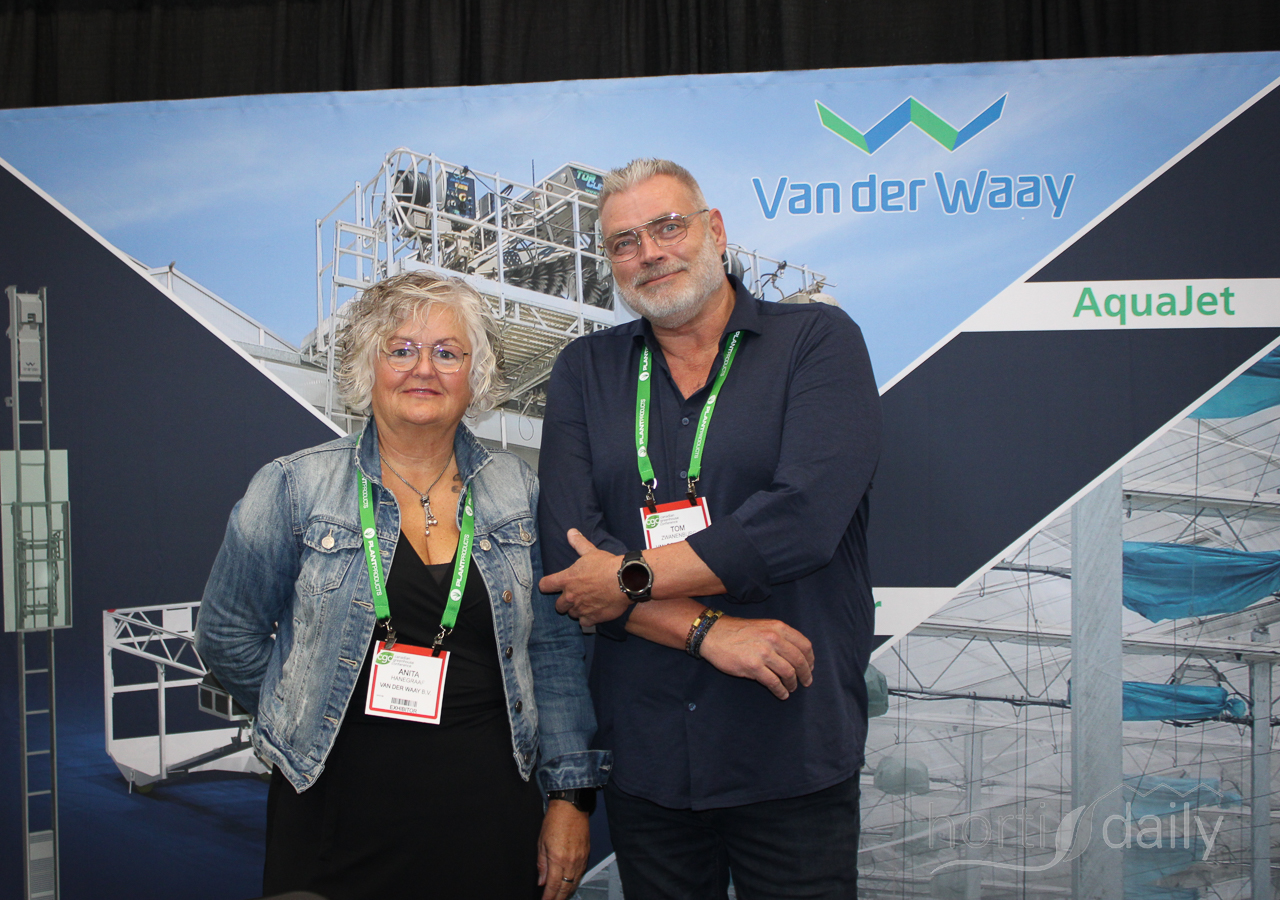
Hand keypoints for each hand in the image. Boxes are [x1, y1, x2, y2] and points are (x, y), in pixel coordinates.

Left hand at [538, 799, 589, 898]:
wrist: (571, 807)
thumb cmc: (555, 821)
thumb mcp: (541, 842)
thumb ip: (541, 864)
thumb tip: (541, 881)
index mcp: (557, 858)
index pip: (553, 886)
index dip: (549, 897)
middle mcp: (570, 861)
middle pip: (565, 888)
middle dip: (558, 898)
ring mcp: (580, 859)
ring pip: (574, 883)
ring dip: (567, 892)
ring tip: (560, 898)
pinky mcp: (586, 855)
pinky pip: (581, 873)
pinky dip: (575, 882)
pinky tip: (570, 885)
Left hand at [539, 529, 632, 625]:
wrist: (625, 580)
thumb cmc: (607, 565)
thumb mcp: (591, 551)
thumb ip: (579, 543)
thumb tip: (571, 532)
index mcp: (566, 579)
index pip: (545, 585)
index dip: (546, 585)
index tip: (549, 585)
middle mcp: (570, 596)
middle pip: (558, 605)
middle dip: (564, 602)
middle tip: (574, 596)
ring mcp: (581, 608)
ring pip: (572, 614)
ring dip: (576, 610)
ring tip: (585, 604)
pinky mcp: (592, 618)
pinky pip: (584, 623)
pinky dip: (587, 619)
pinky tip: (593, 613)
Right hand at [698, 616, 814, 699]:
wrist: (713, 634)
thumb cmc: (738, 631)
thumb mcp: (764, 626)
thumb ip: (780, 636)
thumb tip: (797, 654)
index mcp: (778, 627)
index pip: (804, 645)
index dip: (810, 659)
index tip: (810, 667)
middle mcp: (773, 638)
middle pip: (799, 660)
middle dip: (805, 674)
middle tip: (806, 682)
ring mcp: (763, 653)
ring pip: (788, 673)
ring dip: (793, 684)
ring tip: (791, 688)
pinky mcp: (753, 667)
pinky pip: (774, 683)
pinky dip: (781, 691)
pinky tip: (782, 694)